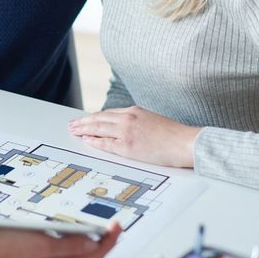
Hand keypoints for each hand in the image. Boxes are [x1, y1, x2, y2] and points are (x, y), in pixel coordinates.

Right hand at [0, 221, 120, 257]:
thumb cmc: (8, 249)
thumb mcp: (42, 243)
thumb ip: (68, 245)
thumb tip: (91, 242)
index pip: (94, 255)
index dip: (109, 241)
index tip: (117, 226)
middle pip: (87, 255)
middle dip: (103, 241)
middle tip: (113, 226)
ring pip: (76, 252)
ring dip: (88, 238)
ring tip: (97, 226)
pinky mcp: (37, 255)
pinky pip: (63, 248)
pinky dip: (72, 238)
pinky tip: (69, 229)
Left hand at [68, 107, 200, 167]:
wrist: (185, 142)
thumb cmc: (173, 135)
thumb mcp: (152, 120)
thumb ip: (137, 121)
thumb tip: (124, 127)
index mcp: (134, 111)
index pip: (108, 113)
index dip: (94, 117)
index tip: (85, 119)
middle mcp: (128, 118)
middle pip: (99, 118)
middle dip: (84, 121)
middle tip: (72, 124)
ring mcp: (127, 132)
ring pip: (99, 128)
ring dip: (84, 129)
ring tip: (74, 131)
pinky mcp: (128, 146)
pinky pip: (106, 143)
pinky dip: (94, 141)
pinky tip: (87, 140)